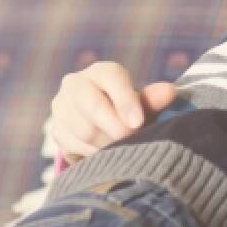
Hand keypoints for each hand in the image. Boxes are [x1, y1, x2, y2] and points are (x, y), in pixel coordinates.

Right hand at [48, 62, 177, 163]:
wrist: (98, 123)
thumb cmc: (127, 110)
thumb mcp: (141, 103)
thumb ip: (152, 99)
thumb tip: (169, 92)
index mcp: (101, 72)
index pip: (112, 78)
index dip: (125, 101)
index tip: (138, 122)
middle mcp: (75, 84)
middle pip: (92, 106)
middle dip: (115, 127)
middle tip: (131, 139)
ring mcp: (61, 107)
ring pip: (84, 130)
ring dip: (107, 144)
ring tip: (123, 148)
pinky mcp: (56, 131)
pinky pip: (75, 147)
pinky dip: (93, 154)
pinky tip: (106, 154)